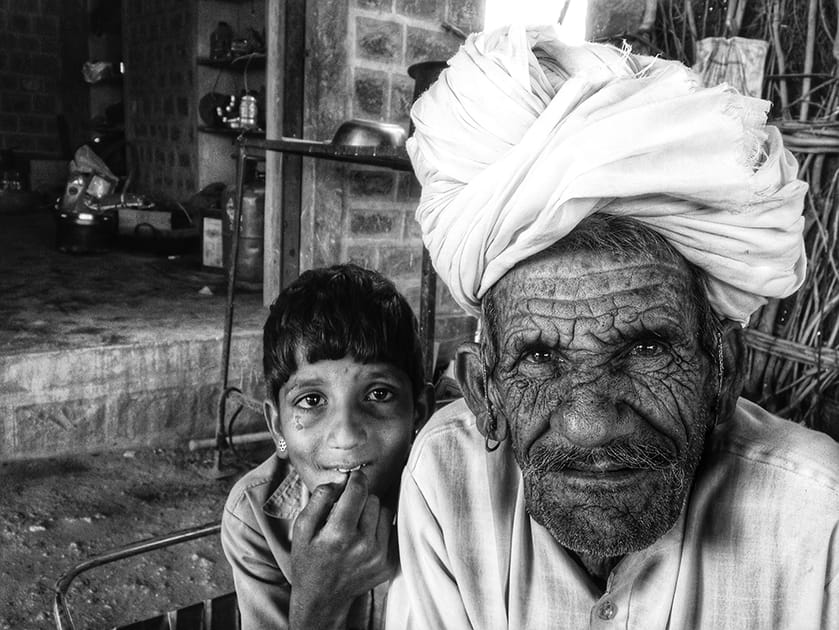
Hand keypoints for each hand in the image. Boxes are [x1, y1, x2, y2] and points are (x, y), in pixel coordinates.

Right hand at [288, 470, 395, 629]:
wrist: (321, 599)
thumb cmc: (309, 560)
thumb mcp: (302, 528)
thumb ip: (319, 499)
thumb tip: (341, 479)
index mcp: (339, 534)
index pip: (359, 489)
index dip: (355, 479)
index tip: (352, 478)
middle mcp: (363, 545)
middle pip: (373, 499)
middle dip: (361, 499)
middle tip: (347, 512)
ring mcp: (379, 556)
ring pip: (385, 512)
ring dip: (372, 513)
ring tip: (355, 526)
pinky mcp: (388, 564)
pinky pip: (391, 530)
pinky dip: (379, 529)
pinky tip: (363, 538)